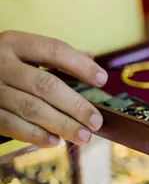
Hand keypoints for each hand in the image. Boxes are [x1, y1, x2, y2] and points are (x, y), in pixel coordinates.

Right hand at [0, 31, 106, 146]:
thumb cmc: (0, 64)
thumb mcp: (20, 51)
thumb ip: (53, 55)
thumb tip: (90, 57)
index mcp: (14, 42)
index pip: (55, 50)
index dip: (81, 65)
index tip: (102, 79)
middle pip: (46, 84)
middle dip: (75, 105)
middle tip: (97, 121)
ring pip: (31, 108)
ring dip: (61, 124)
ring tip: (83, 136)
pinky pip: (10, 125)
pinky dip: (35, 135)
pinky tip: (55, 141)